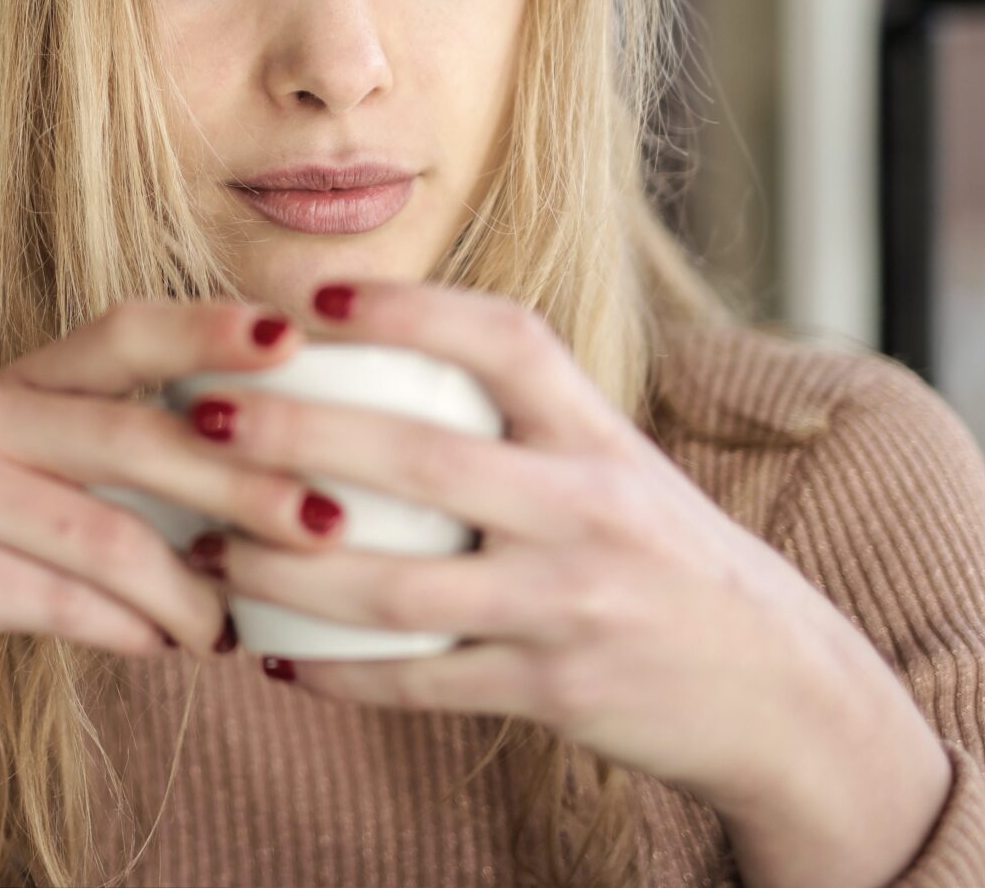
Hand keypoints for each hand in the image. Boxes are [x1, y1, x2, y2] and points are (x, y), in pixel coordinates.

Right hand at [0, 298, 344, 743]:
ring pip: (104, 534)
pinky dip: (127, 629)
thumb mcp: (42, 487)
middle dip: (240, 481)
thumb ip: (129, 464)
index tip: (298, 337)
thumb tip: (288, 475)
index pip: (121, 331)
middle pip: (131, 435)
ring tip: (230, 629)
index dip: (208, 328)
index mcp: (13, 382)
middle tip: (327, 523)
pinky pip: (60, 601)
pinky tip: (165, 648)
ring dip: (188, 590)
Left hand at [186, 278, 941, 827]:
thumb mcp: (616, 465)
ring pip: (399, 587)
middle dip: (297, 435)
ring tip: (209, 547)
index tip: (312, 294)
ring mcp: (572, 604)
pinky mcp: (556, 691)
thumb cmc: (664, 557)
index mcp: (600, 435)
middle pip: (420, 460)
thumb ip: (521, 418)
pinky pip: (423, 682)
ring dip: (287, 570)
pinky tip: (276, 655)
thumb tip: (375, 347)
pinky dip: (340, 673)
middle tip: (203, 415)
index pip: (504, 340)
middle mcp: (589, 508)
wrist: (780, 691)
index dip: (408, 307)